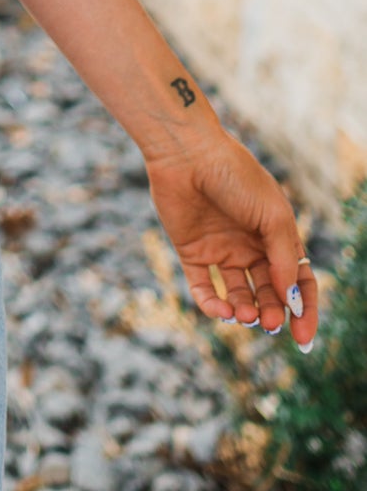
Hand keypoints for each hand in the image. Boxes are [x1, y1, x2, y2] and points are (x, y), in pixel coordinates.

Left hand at [143, 128, 318, 346]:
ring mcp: (221, 250)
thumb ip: (283, 258)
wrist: (187, 153)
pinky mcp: (192, 252)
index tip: (303, 338)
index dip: (303, 309)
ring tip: (246, 315)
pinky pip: (204, 288)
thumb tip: (291, 299)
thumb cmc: (235, 176)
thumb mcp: (271, 216)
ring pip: (238, 295)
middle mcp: (250, 245)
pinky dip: (212, 306)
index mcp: (276, 235)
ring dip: (245, 312)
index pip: (297, 280)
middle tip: (270, 324)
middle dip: (273, 313)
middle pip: (268, 292)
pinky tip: (221, 311)